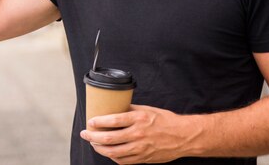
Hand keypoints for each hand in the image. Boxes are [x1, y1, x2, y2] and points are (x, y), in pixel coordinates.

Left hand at [80, 105, 196, 163]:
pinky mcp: (143, 158)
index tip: (90, 121)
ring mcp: (141, 148)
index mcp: (138, 119)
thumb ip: (130, 110)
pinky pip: (123, 161)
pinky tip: (108, 152)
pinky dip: (113, 157)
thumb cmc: (165, 120)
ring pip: (113, 152)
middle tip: (85, 134)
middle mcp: (138, 134)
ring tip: (93, 143)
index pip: (113, 120)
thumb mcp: (147, 110)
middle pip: (109, 138)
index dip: (98, 122)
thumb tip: (114, 108)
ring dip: (100, 148)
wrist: (183, 136)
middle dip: (93, 136)